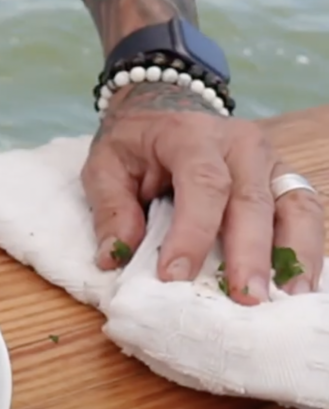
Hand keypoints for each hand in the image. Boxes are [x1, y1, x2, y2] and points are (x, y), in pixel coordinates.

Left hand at [82, 82, 324, 304]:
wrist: (164, 110)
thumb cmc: (134, 145)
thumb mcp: (105, 166)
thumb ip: (110, 210)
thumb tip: (114, 257)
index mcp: (191, 135)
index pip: (201, 183)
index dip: (191, 233)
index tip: (175, 275)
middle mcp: (241, 144)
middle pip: (252, 201)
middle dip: (249, 255)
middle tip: (244, 298)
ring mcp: (270, 160)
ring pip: (294, 206)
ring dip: (294, 256)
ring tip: (286, 298)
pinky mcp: (284, 179)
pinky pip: (305, 213)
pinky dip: (305, 251)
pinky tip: (297, 286)